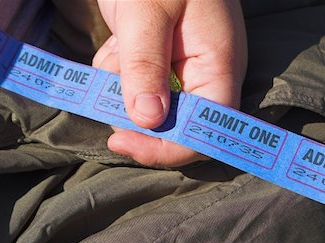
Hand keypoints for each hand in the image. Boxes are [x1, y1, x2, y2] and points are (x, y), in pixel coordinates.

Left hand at [93, 0, 246, 166]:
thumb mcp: (147, 11)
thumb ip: (146, 64)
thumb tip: (147, 119)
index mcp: (219, 68)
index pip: (204, 131)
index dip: (167, 147)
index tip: (121, 142)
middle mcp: (207, 78)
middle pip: (176, 126)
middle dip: (136, 114)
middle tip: (106, 89)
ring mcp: (186, 73)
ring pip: (151, 109)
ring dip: (122, 88)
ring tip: (118, 49)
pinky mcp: (165, 66)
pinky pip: (139, 87)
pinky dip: (119, 73)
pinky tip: (119, 43)